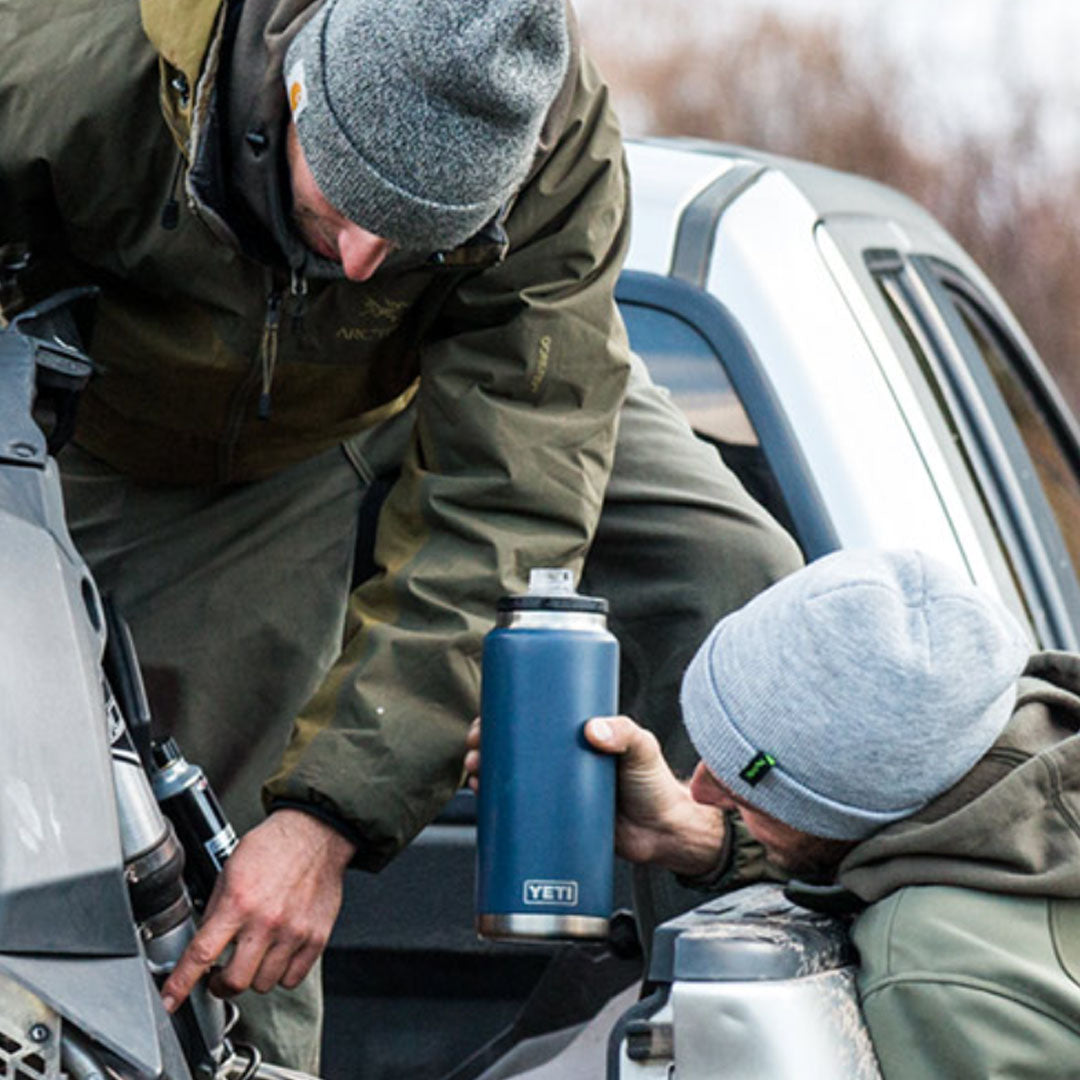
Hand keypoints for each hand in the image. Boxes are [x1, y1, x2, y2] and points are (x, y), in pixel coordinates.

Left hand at [160, 809, 354, 1011]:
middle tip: (220, 975)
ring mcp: (293, 933)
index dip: (180, 984)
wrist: (316, 835)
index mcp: (238, 902)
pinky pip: (292, 979)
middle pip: (235, 982)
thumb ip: (217, 909)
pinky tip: (278, 954)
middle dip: (220, 985)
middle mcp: (266, 921)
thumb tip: (203, 943)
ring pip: (263, 985)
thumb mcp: (230, 870)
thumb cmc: (273, 847)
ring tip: (256, 955)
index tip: (170, 1001)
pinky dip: (281, 974)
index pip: (201, 954)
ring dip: (254, 977)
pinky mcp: (316, 938)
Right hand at [466, 714, 724, 877]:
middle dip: (485, 743)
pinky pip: (518, 811)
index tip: (487, 714)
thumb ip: (623, 732)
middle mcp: (560, 760)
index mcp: (576, 736)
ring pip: (509, 778)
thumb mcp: (641, 746)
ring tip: (475, 773)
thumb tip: (592, 729)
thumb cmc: (656, 784)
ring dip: (484, 773)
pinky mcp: (554, 820)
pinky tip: (481, 801)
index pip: (533, 717)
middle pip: (513, 747)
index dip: (504, 714)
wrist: (666, 833)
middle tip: (476, 745)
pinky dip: (496, 806)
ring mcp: (555, 790)